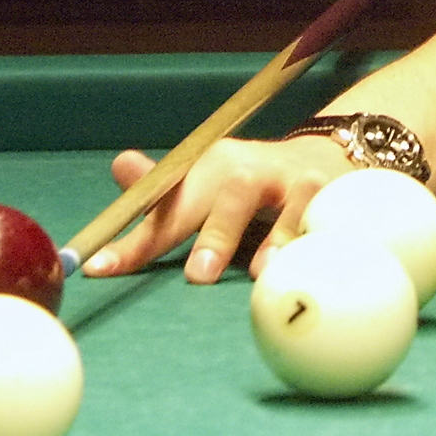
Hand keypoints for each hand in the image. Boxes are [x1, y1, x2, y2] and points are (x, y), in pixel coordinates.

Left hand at [84, 135, 353, 283]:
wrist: (325, 158)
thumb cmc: (250, 186)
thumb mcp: (205, 184)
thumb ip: (163, 192)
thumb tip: (119, 166)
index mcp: (212, 167)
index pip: (170, 203)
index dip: (137, 239)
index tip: (99, 268)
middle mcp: (254, 169)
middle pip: (232, 194)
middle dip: (215, 233)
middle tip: (197, 277)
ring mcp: (298, 182)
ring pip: (289, 203)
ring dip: (276, 237)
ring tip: (261, 273)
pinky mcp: (335, 197)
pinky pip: (329, 218)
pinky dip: (321, 238)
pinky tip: (313, 262)